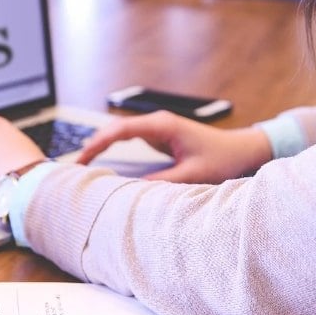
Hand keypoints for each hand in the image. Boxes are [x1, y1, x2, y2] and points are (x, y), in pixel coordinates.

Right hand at [77, 110, 271, 183]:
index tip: (82, 158)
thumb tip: (132, 191)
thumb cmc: (223, 159)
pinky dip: (113, 149)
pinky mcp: (159, 136)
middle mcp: (157, 123)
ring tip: (81, 166)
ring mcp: (157, 128)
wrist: (242, 150)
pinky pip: (129, 140)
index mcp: (163, 126)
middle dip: (93, 145)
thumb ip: (162, 182)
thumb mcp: (193, 175)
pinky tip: (101, 162)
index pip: (120, 130)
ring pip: (120, 134)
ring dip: (101, 146)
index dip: (98, 143)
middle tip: (74, 166)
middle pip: (114, 129)